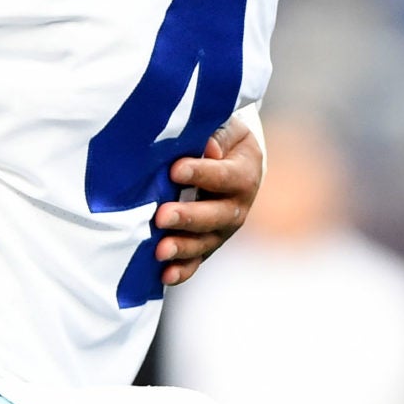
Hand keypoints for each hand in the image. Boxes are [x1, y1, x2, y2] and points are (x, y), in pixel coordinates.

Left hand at [156, 120, 263, 285]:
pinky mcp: (207, 243)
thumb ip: (217, 134)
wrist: (232, 163)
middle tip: (162, 216)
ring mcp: (222, 228)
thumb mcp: (225, 128)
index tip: (175, 170)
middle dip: (189, 217)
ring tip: (159, 250)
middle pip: (217, 215)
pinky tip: (165, 275)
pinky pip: (197, 260)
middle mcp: (237, 205)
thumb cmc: (221, 140)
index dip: (201, 173)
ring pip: (207, 242)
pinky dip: (183, 270)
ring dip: (183, 247)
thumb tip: (208, 148)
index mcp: (244, 173)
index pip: (224, 176)